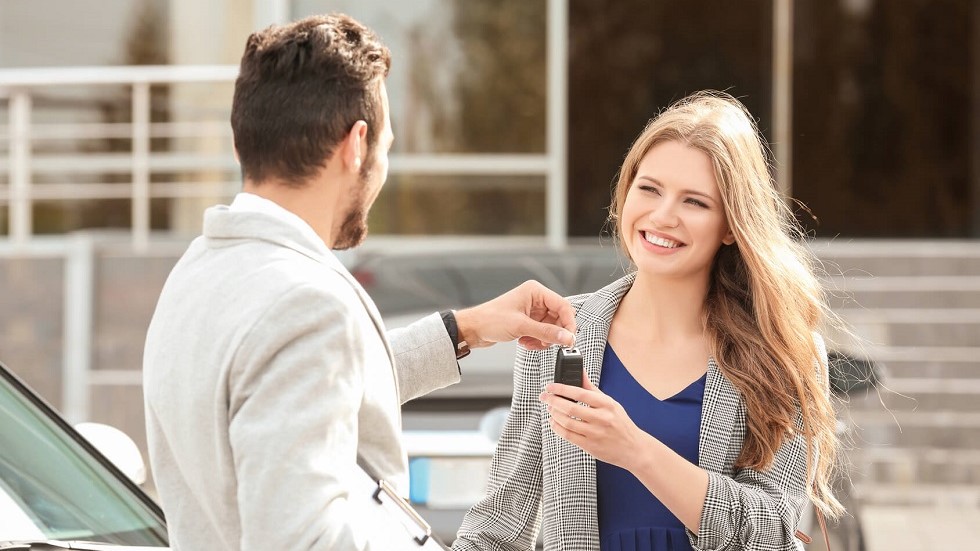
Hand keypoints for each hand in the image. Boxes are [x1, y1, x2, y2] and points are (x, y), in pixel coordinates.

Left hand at [453, 280, 575, 349]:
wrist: (473, 329)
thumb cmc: (490, 320)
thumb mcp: (521, 327)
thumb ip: (546, 333)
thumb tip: (567, 338)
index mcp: (535, 291)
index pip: (562, 305)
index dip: (568, 323)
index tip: (570, 338)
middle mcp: (535, 299)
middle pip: (559, 318)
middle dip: (554, 333)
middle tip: (550, 344)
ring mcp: (532, 311)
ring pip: (551, 328)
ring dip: (544, 339)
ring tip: (531, 342)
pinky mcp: (528, 322)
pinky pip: (542, 333)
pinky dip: (537, 341)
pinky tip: (525, 342)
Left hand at [540, 372, 644, 470]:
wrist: (633, 448)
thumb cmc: (620, 423)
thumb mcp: (610, 403)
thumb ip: (591, 388)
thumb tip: (580, 371)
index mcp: (607, 405)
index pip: (580, 393)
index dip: (562, 389)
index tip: (550, 387)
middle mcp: (602, 419)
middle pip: (571, 408)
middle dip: (553, 401)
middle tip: (544, 397)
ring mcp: (596, 433)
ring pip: (567, 423)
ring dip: (554, 414)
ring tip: (550, 409)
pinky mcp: (590, 446)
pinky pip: (568, 436)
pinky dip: (557, 428)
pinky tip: (554, 422)